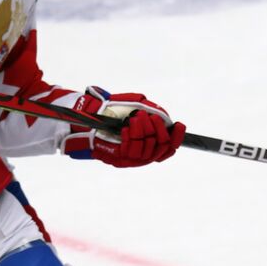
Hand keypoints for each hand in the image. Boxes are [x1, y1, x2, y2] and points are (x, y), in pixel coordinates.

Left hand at [64, 86, 184, 166]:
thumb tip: (165, 119)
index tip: (178, 124)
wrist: (88, 118)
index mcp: (149, 143)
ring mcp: (132, 159)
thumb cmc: (112, 111)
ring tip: (133, 119)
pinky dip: (131, 136)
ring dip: (143, 130)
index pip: (170, 147)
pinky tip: (125, 128)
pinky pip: (133, 151)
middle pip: (162, 147)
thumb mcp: (136, 105)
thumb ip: (152, 110)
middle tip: (148, 117)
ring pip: (148, 149)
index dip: (177, 137)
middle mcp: (143, 153)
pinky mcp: (120, 160)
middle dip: (158, 129)